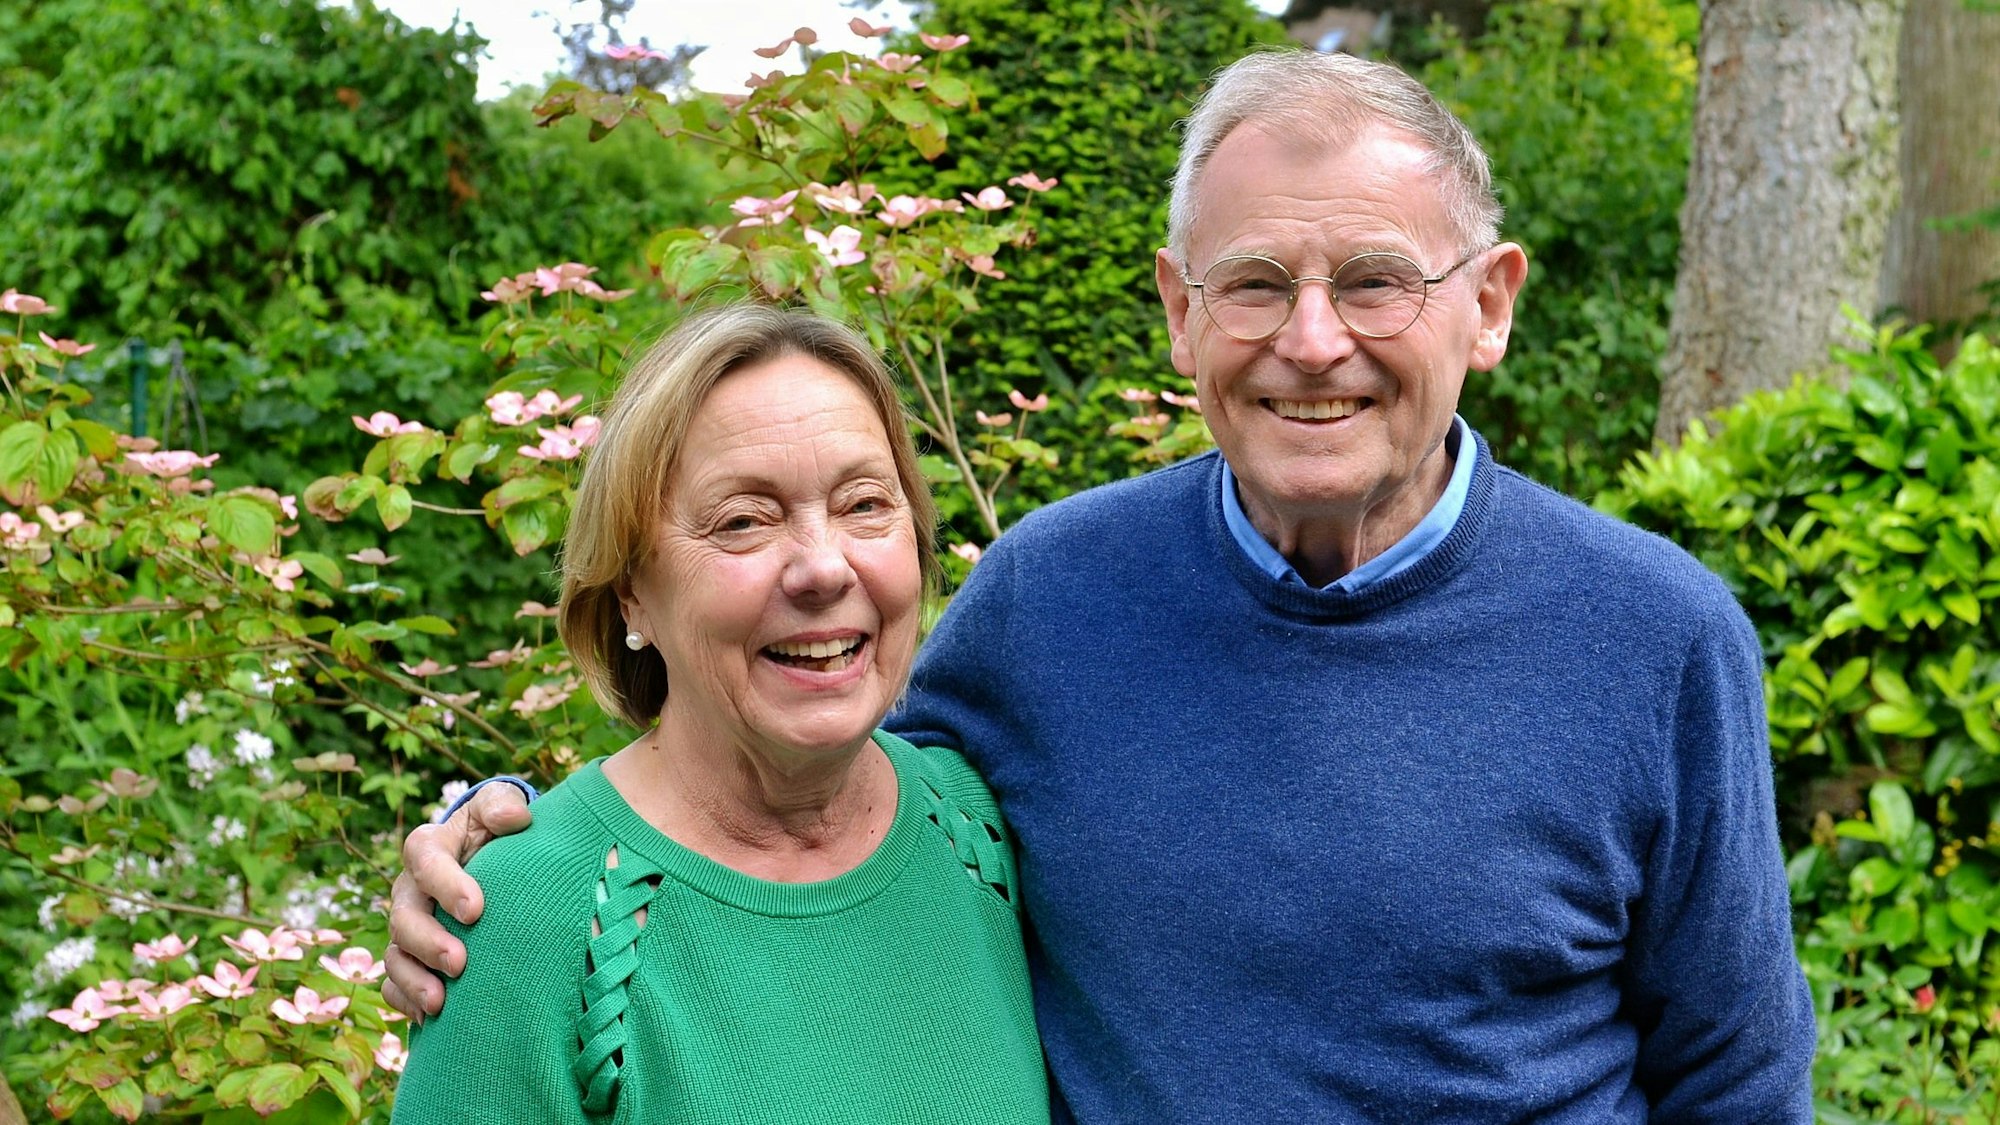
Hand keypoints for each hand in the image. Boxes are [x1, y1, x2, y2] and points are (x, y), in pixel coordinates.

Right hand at [380, 783, 531, 1020]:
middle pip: (403, 916)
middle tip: (460, 963)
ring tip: (440, 1002)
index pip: (424, 859)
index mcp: (429, 847)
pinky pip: (393, 984)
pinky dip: (406, 1002)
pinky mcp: (410, 957)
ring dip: (414, 980)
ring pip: (395, 955)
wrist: (494, 861)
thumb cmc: (497, 832)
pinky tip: (431, 1020)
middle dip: (428, 942)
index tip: (475, 910)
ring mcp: (406, 927)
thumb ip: (502, 805)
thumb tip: (515, 818)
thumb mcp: (499, 809)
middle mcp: (410, 889)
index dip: (445, 885)